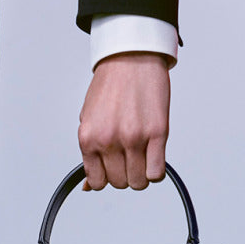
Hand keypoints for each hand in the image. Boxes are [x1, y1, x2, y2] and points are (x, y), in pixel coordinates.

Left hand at [78, 52, 170, 190]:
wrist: (131, 57)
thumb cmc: (110, 84)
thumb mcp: (89, 117)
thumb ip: (89, 151)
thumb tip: (87, 185)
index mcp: (89, 136)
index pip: (97, 181)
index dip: (106, 176)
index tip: (111, 167)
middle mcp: (110, 139)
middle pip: (119, 183)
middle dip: (124, 173)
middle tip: (128, 155)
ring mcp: (134, 138)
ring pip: (139, 182)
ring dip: (141, 172)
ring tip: (141, 153)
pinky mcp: (157, 133)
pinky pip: (157, 173)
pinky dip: (156, 170)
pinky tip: (153, 154)